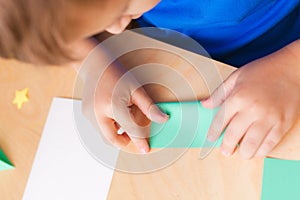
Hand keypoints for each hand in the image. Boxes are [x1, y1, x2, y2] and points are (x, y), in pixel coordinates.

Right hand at [81, 61, 167, 152]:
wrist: (94, 63)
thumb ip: (149, 107)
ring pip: (105, 135)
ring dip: (116, 133)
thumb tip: (163, 119)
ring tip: (123, 116)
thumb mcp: (135, 89)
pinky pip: (99, 127)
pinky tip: (113, 112)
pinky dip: (108, 126)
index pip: (130, 130)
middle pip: (112, 140)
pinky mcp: (85, 113)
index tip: (146, 149)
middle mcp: (98, 112)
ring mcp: (89, 114)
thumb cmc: (116, 73)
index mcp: (113, 105)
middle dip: (124, 141)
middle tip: (134, 136)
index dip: (140, 141)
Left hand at [202, 42, 299, 158]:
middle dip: (227, 146)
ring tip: (241, 153)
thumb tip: (205, 105)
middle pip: (234, 135)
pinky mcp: (283, 123)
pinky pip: (270, 143)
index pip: (221, 121)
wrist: (291, 68)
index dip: (214, 132)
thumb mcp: (236, 77)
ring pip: (252, 144)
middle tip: (225, 151)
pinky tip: (257, 151)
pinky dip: (262, 150)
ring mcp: (269, 118)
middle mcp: (252, 109)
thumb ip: (219, 93)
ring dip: (244, 153)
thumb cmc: (263, 71)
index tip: (211, 138)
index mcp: (238, 97)